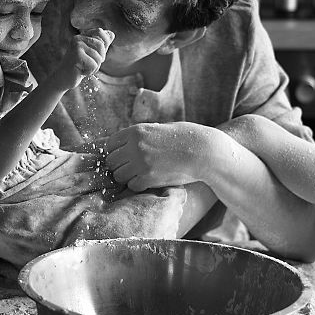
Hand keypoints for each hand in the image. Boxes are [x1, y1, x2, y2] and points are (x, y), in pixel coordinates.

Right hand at [52, 28, 114, 89]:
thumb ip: (102, 44)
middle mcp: (77, 38)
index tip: (95, 55)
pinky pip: (94, 65)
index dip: (104, 44)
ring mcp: (76, 46)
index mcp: (81, 36)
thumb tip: (112, 33)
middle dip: (99, 58)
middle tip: (88, 64)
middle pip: (101, 45)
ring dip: (94, 67)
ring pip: (98, 57)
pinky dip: (90, 72)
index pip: (100, 32)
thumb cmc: (79, 66)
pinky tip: (81, 72)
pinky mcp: (76, 56)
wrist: (63, 79)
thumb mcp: (92, 54)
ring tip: (84, 68)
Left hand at [104, 122, 219, 191]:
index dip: (116, 151)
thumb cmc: (186, 138)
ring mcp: (141, 163)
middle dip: (120, 165)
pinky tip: (149, 180)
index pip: (110, 144)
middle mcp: (135, 146)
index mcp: (136, 131)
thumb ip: (141, 135)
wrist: (204, 152)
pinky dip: (138, 185)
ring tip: (141, 174)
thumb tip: (124, 143)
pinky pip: (132, 186)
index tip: (124, 156)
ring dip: (127, 176)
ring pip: (118, 175)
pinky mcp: (149, 178)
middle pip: (111, 161)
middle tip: (132, 167)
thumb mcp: (160, 129)